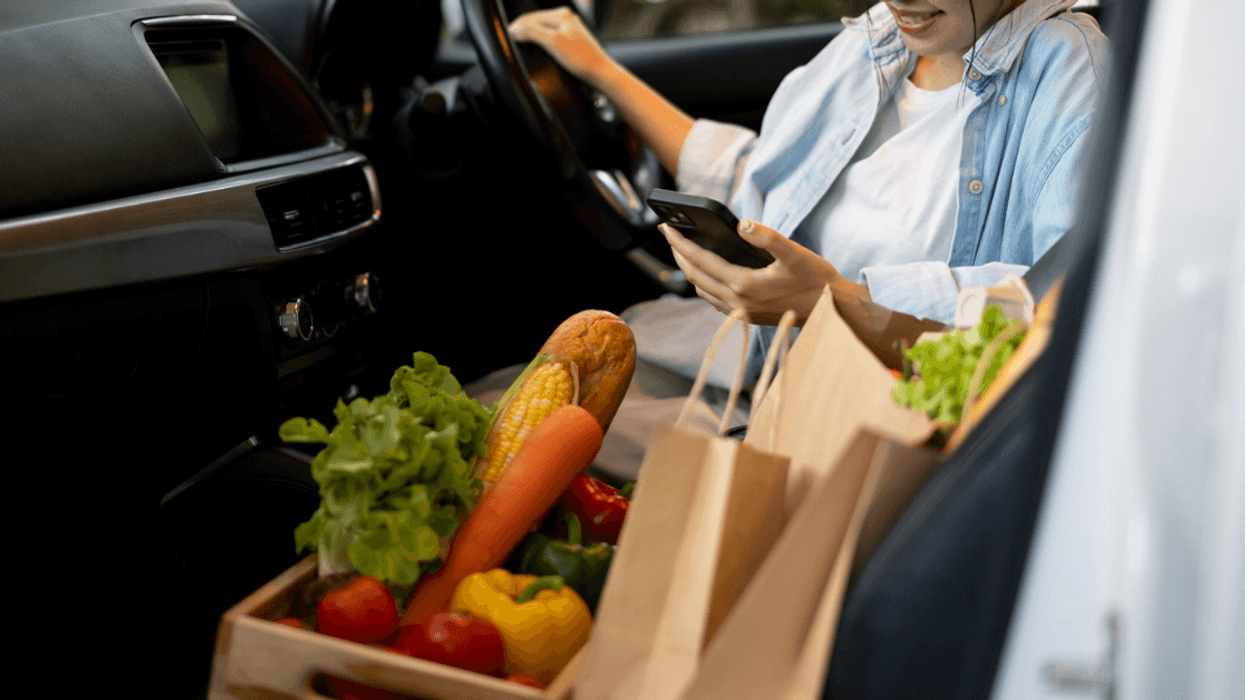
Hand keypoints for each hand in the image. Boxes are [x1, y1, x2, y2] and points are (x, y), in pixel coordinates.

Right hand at [509, 7, 612, 86]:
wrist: (600, 73)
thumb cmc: (581, 59)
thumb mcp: (553, 42)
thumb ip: (532, 32)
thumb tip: (515, 29)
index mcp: (561, 14)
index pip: (530, 17)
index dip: (516, 27)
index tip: (505, 37)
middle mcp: (566, 17)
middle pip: (535, 21)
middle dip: (522, 29)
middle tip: (510, 40)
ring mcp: (570, 28)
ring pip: (542, 27)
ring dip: (530, 33)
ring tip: (520, 42)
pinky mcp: (572, 39)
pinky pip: (550, 35)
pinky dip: (540, 39)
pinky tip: (537, 46)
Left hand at [660, 218, 870, 324]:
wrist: (832, 311)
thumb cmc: (817, 280)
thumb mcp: (795, 253)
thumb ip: (768, 237)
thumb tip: (742, 223)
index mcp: (744, 285)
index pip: (699, 261)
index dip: (680, 243)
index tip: (665, 227)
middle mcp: (738, 302)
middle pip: (695, 276)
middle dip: (679, 254)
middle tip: (669, 233)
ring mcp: (741, 313)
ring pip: (702, 290)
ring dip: (690, 270)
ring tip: (684, 250)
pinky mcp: (747, 318)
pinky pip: (715, 300)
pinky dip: (705, 284)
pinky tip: (709, 272)